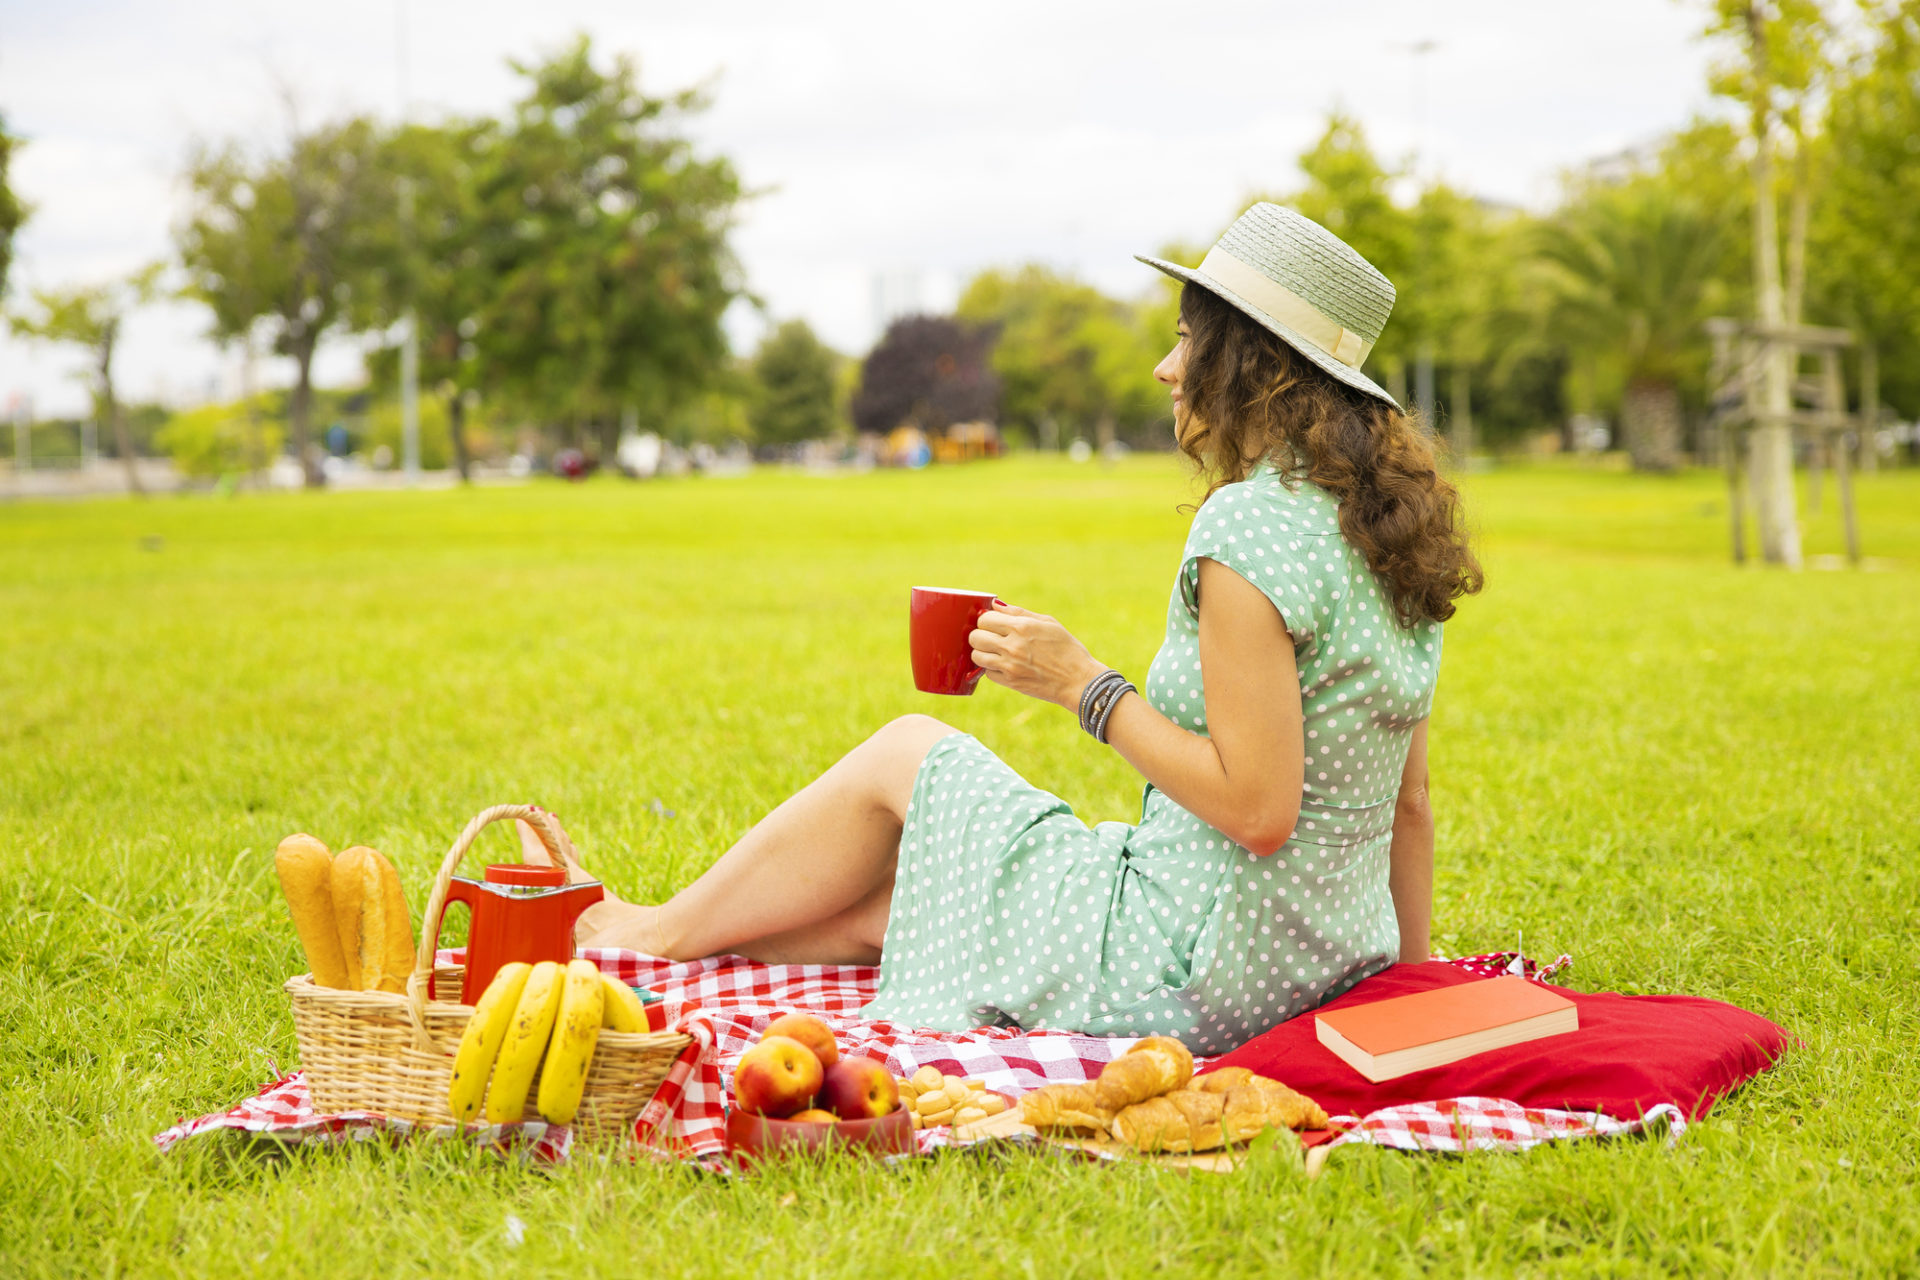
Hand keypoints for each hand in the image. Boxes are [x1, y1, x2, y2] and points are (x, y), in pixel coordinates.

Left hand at [970, 601, 1106, 709]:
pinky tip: (1005, 665)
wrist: (1078, 680)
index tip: (993, 624)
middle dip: (980, 635)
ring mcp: (1009, 665)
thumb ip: (1018, 612)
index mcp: (1021, 627)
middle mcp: (1012, 645)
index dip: (987, 620)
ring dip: (982, 652)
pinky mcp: (1010, 682)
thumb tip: (995, 604)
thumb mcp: (1048, 622)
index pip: (984, 619)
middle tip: (991, 638)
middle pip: (976, 637)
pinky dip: (992, 668)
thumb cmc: (1067, 648)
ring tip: (995, 652)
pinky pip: (987, 673)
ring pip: (976, 656)